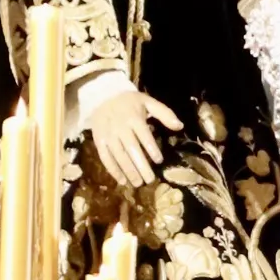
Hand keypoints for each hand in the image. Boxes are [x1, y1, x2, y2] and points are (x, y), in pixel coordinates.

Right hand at [82, 78, 179, 193]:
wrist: (103, 96)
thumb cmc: (129, 102)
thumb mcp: (148, 102)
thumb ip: (164, 113)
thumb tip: (180, 126)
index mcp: (133, 118)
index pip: (144, 136)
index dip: (151, 149)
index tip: (159, 161)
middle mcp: (120, 128)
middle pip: (131, 149)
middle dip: (141, 166)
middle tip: (150, 180)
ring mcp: (108, 136)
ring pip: (119, 156)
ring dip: (128, 172)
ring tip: (138, 183)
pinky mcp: (99, 142)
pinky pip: (106, 158)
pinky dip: (113, 171)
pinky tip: (122, 181)